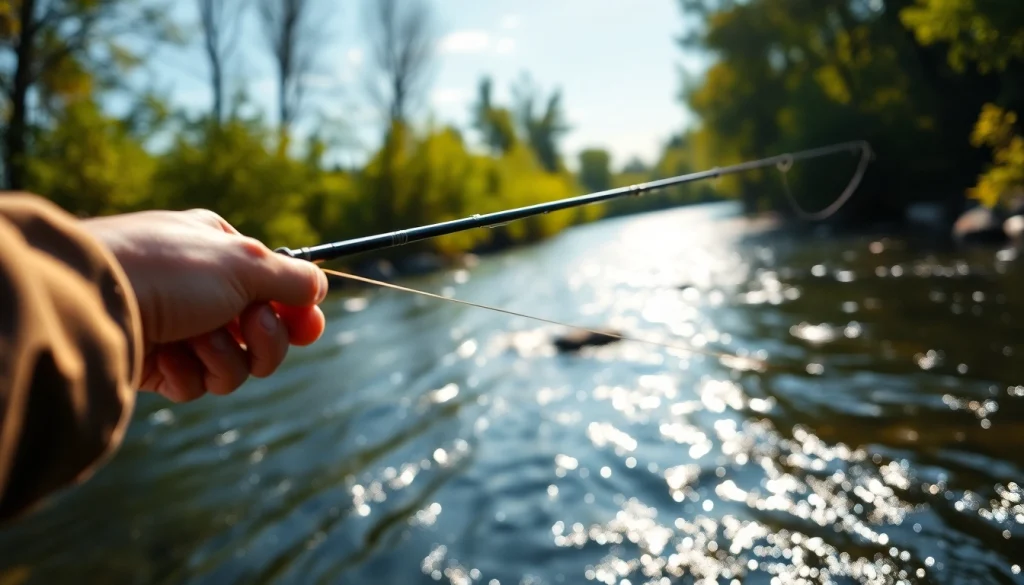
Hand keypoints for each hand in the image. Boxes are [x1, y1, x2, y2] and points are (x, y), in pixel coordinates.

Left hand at [82, 209, 328, 402]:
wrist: (94, 304)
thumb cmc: (168, 270)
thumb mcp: (244, 262)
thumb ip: (292, 278)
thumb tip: (320, 287)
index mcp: (220, 250)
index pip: (277, 285)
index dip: (298, 311)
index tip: (308, 328)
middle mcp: (201, 289)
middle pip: (263, 331)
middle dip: (265, 339)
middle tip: (250, 329)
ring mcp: (179, 328)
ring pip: (235, 364)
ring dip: (225, 357)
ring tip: (196, 341)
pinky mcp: (158, 365)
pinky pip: (198, 383)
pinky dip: (191, 373)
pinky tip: (168, 356)